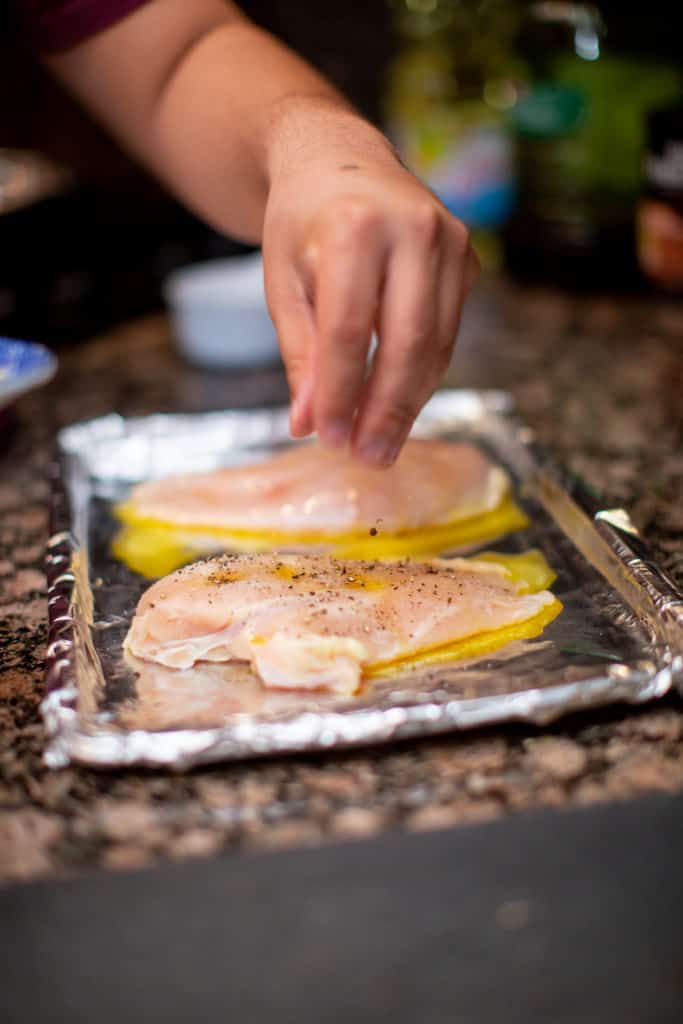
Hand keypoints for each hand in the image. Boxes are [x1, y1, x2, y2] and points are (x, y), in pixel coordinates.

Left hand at [263, 119, 478, 466]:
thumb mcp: (282, 280)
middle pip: (406, 341)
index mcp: (354, 226)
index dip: (340, 392)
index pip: (349, 329)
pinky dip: (423, 376)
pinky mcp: (468, 259)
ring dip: (409, 402)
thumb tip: (308, 423)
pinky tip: (398, 405)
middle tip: (368, 457)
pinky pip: (448, 332)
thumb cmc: (302, 221)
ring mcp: (450, 241)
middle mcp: (413, 228)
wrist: (340, 159)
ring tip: (381, 445)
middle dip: (386, 409)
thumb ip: (298, 352)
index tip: (328, 439)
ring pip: (436, 344)